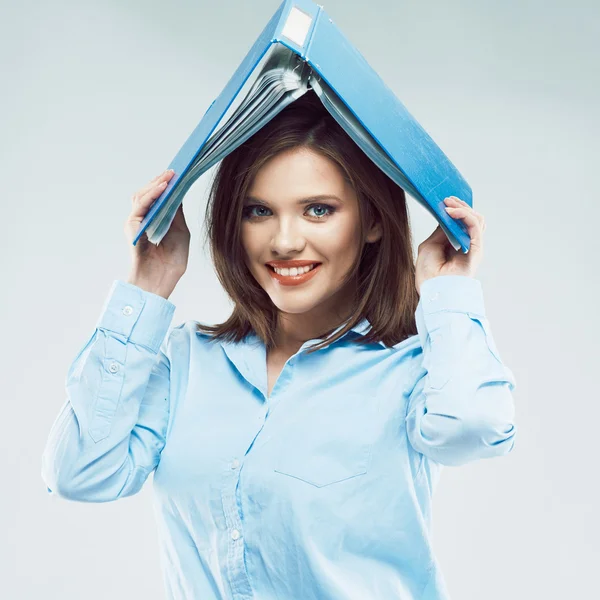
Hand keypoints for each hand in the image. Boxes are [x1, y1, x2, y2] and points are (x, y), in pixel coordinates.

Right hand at [124, 169, 190, 298]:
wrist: (161, 283)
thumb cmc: (170, 264)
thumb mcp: (181, 234)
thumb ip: (177, 215)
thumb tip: (178, 193)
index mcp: (153, 222)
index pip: (156, 199)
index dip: (165, 186)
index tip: (178, 174)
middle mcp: (142, 221)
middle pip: (147, 194)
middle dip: (160, 181)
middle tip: (174, 170)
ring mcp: (135, 224)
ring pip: (141, 196)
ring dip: (156, 184)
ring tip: (169, 175)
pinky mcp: (132, 228)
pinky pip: (140, 206)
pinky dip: (151, 195)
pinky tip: (163, 188)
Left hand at [415, 196, 485, 293]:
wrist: (432, 291)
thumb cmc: (429, 274)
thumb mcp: (430, 245)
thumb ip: (441, 231)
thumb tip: (447, 215)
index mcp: (457, 246)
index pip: (463, 223)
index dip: (457, 210)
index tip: (445, 201)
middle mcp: (468, 246)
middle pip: (472, 219)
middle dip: (460, 206)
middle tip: (447, 199)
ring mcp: (474, 248)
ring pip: (477, 220)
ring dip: (463, 209)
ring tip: (448, 204)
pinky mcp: (476, 250)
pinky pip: (476, 227)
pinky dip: (465, 216)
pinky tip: (453, 212)